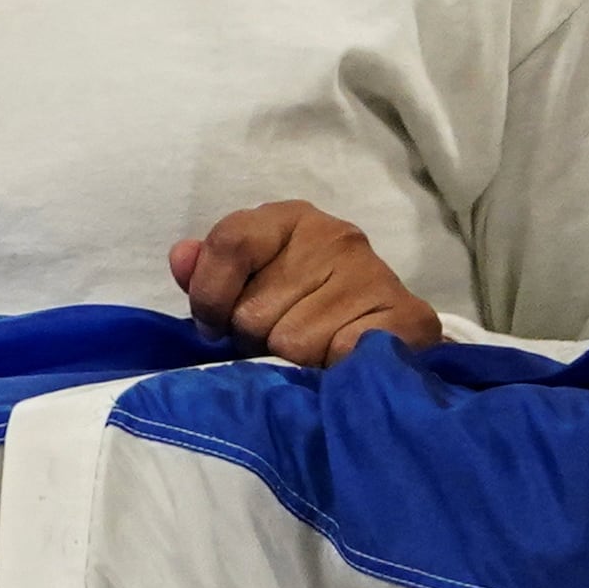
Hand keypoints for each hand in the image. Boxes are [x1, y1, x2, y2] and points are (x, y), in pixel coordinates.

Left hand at [169, 203, 443, 366]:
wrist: (383, 338)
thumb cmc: (303, 308)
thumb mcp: (247, 286)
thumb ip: (208, 275)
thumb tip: (181, 256)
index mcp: (288, 218)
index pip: (230, 243)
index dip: (211, 296)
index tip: (214, 326)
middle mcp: (335, 236)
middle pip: (253, 308)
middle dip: (255, 337)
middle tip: (278, 340)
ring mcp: (374, 274)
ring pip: (292, 342)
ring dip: (291, 360)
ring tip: (310, 352)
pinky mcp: (407, 316)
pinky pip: (338, 356)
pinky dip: (330, 369)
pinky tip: (337, 363)